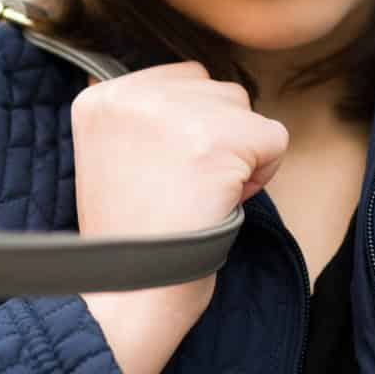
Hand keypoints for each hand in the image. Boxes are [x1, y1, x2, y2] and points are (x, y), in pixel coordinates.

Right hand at [71, 61, 290, 373]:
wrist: (128, 295)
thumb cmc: (130, 240)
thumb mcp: (111, 157)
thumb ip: (145, 118)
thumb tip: (202, 91)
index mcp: (100, 97)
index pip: (182, 78)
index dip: (192, 128)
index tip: (166, 175)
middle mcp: (133, 95)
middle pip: (217, 89)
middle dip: (218, 138)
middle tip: (185, 191)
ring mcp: (175, 114)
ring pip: (246, 110)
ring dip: (240, 154)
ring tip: (201, 197)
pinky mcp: (216, 141)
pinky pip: (274, 139)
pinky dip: (263, 175)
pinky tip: (222, 203)